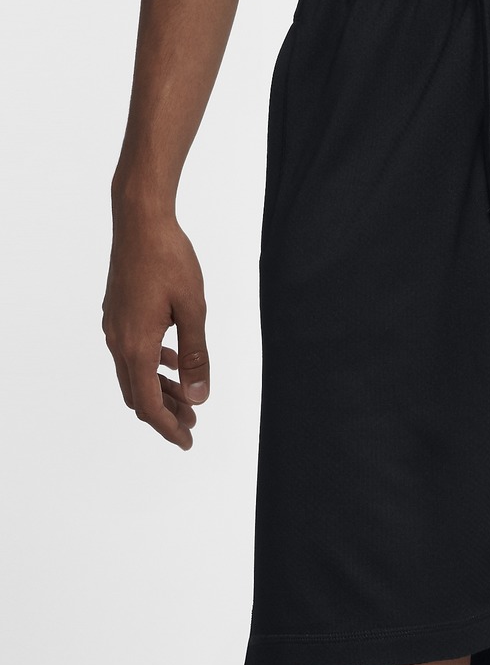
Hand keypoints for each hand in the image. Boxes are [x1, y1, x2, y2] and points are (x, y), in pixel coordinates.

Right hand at [102, 213, 209, 449]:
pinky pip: (132, 352)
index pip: (148, 404)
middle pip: (138, 394)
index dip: (168, 427)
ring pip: (134, 373)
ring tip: (188, 398)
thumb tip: (199, 397)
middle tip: (192, 424)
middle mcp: (118, 341)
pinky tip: (175, 362)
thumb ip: (196, 356)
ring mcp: (114, 327)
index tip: (188, 441)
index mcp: (135, 345)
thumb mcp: (194, 311)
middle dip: (165, 413)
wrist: (141, 223)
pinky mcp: (117, 314)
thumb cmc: (170, 261)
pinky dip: (153, 365)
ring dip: (160, 389)